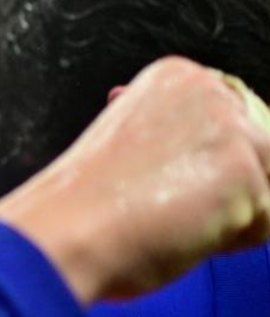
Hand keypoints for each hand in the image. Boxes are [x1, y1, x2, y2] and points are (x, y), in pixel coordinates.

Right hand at [0, 57, 269, 302]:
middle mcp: (209, 91)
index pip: (232, 124)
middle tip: (161, 203)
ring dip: (226, 215)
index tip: (156, 179)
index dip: (201, 166)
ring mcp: (231, 129)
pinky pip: (265, 223)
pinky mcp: (246, 172)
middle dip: (221, 189)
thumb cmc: (86, 201)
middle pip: (257, 154)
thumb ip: (179, 136)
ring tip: (170, 216)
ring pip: (263, 188)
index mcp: (176, 76)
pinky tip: (182, 229)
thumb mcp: (133, 142)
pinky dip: (229, 240)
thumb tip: (209, 159)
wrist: (66, 228)